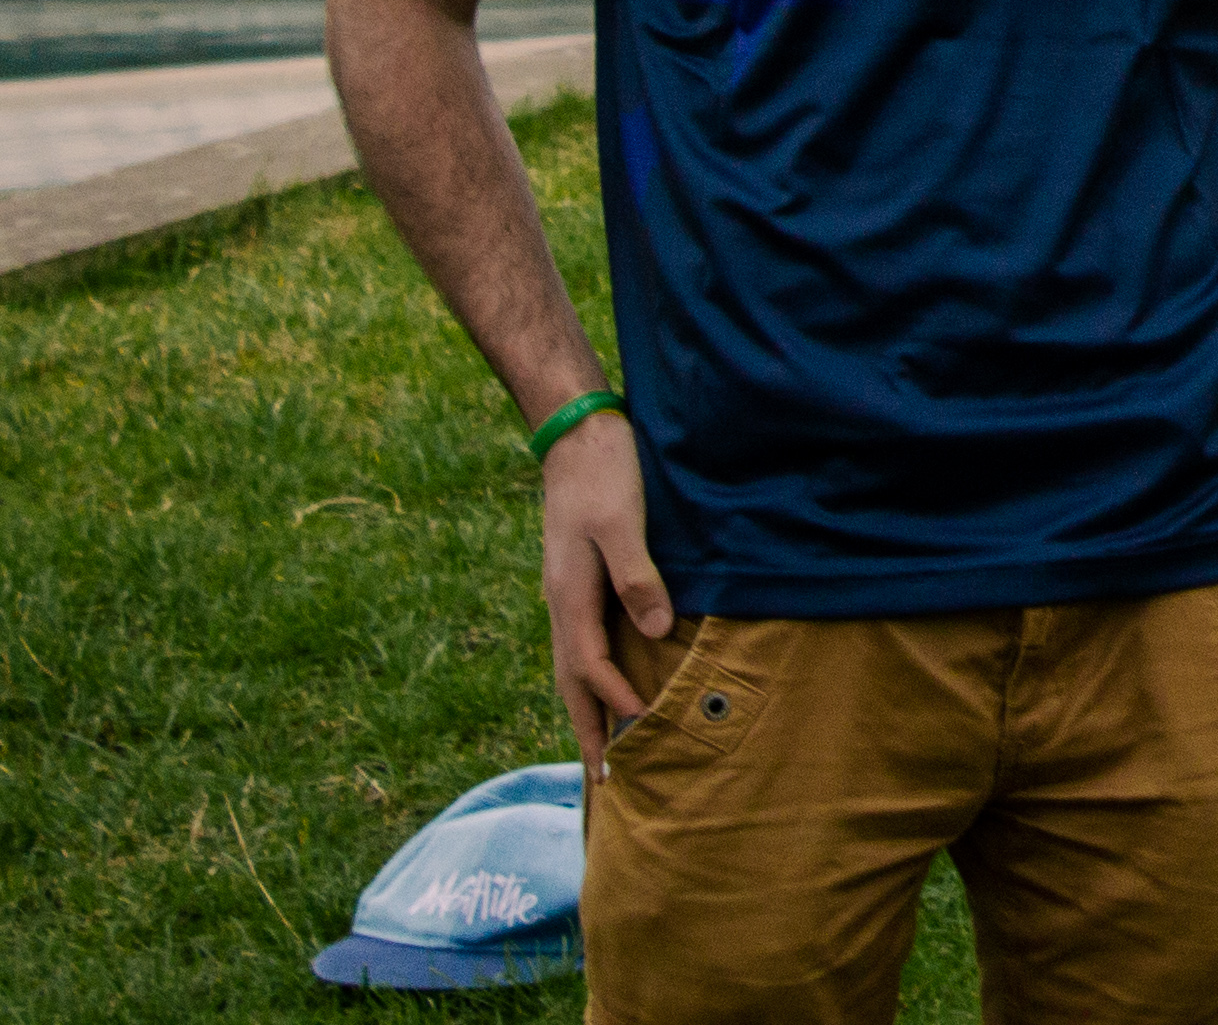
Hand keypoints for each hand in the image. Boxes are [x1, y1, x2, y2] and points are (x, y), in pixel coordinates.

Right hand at [539, 413, 670, 778]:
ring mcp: (565, 594)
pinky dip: (589, 676)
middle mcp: (562, 603)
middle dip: (586, 730)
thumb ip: (638, 578)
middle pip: (571, 682)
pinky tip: (606, 682)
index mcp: (570, 596)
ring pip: (572, 666)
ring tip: (601, 747)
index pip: (590, 666)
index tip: (642, 730)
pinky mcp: (576, 582)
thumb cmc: (604, 476)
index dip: (616, 701)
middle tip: (601, 779)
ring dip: (586, 708)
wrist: (577, 437)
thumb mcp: (624, 523)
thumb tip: (655, 633)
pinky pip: (580, 644)